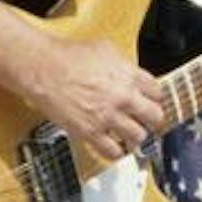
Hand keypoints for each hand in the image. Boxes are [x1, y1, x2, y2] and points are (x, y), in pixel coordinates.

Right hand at [30, 36, 166, 162]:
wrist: (44, 69)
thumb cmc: (68, 56)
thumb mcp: (106, 49)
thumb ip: (124, 66)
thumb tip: (132, 74)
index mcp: (129, 75)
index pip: (158, 93)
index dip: (153, 98)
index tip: (149, 102)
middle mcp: (123, 97)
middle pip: (155, 117)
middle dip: (151, 119)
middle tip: (145, 120)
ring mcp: (108, 116)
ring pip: (138, 137)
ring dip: (134, 136)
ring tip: (128, 134)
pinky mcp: (91, 132)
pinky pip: (113, 152)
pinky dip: (115, 152)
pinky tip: (113, 147)